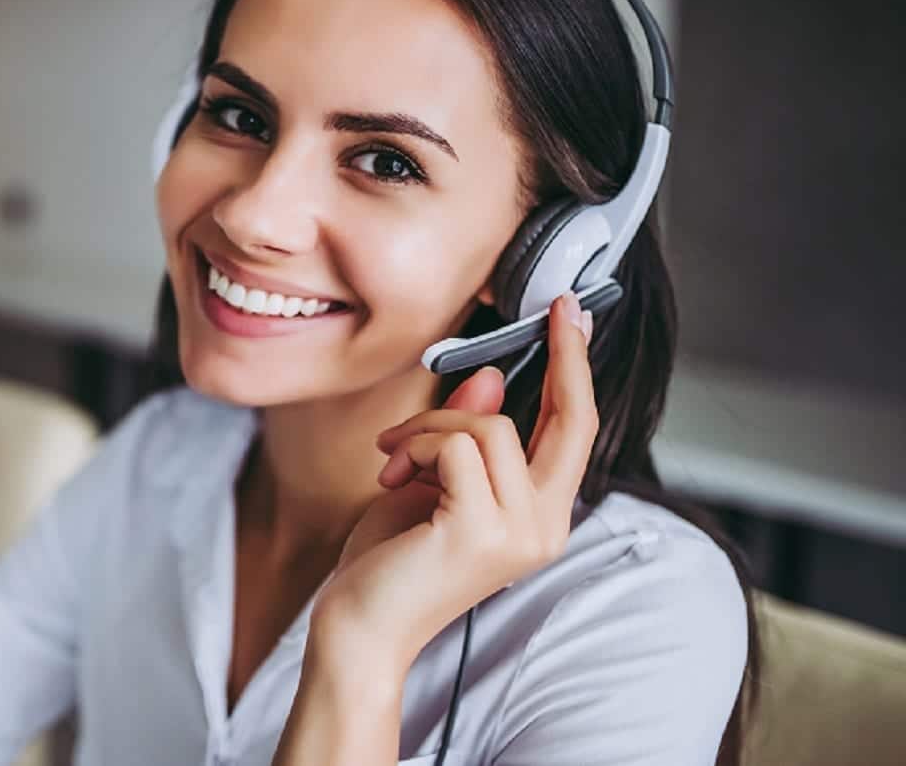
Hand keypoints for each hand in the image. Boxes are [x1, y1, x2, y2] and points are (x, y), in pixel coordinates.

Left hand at [313, 292, 596, 670]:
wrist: (358, 627)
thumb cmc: (389, 562)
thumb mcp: (430, 482)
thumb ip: (465, 437)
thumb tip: (494, 379)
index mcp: (540, 518)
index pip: (576, 434)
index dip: (577, 371)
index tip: (571, 315)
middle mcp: (545, 528)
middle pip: (572, 421)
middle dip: (566, 357)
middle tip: (553, 308)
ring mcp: (519, 532)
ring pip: (489, 426)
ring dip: (427, 428)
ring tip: (392, 458)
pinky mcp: (481, 530)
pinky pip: (454, 445)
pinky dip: (415, 446)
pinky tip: (390, 475)